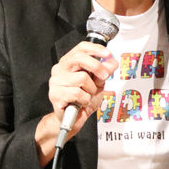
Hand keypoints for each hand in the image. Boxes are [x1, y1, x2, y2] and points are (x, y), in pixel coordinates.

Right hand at [35, 42, 117, 165]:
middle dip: (96, 66)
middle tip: (103, 76)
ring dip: (90, 89)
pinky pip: (77, 92)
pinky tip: (80, 102)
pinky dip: (84, 99)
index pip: (81, 48)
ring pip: (82, 77)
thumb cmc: (82, 101)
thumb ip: (104, 72)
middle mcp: (60, 69)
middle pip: (79, 57)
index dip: (95, 48)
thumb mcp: (98, 84)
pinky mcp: (55, 94)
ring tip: (86, 96)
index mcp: (69, 63)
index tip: (107, 54)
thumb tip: (112, 62)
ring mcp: (56, 81)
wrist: (71, 120)